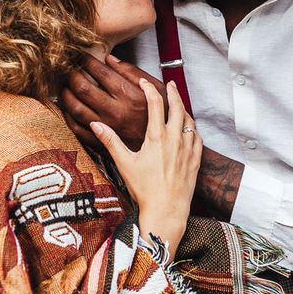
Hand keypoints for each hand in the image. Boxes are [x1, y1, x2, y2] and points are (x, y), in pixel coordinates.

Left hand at [62, 54, 166, 150]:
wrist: (168, 151)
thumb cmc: (164, 118)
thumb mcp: (156, 90)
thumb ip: (133, 73)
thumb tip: (110, 59)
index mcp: (130, 96)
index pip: (100, 72)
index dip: (87, 60)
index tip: (81, 56)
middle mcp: (116, 111)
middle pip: (83, 88)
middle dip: (71, 74)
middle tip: (68, 69)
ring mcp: (107, 129)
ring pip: (76, 108)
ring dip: (66, 95)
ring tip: (64, 86)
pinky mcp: (103, 144)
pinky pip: (78, 130)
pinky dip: (68, 118)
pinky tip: (68, 109)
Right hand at [91, 79, 201, 257]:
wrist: (167, 210)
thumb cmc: (144, 190)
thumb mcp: (124, 164)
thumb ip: (110, 141)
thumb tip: (95, 124)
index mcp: (157, 137)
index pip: (155, 103)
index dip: (149, 89)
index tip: (144, 83)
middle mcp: (175, 139)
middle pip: (177, 106)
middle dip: (173, 92)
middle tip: (170, 84)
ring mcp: (188, 148)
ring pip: (189, 120)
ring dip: (183, 109)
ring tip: (179, 104)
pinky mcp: (196, 159)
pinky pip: (197, 137)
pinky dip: (192, 128)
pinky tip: (189, 128)